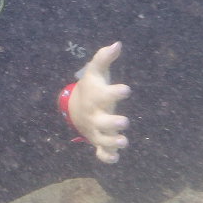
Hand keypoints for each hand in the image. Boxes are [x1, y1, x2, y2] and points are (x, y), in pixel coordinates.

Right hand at [69, 42, 131, 163]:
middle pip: (102, 122)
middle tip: (125, 122)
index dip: (115, 92)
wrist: (76, 107)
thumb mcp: (96, 72)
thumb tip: (117, 44)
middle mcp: (95, 115)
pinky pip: (100, 153)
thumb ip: (104, 58)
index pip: (105, 94)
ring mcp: (96, 130)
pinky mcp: (99, 141)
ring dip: (112, 142)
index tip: (127, 89)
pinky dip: (106, 157)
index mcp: (96, 97)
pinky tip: (116, 158)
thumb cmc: (92, 87)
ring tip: (124, 141)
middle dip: (113, 123)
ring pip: (102, 139)